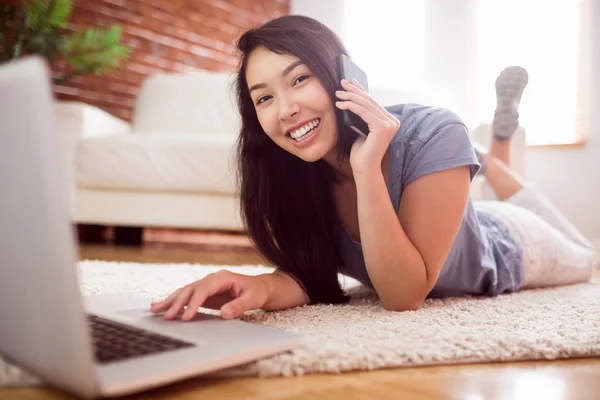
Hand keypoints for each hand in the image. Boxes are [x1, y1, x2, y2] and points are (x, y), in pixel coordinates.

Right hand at [150, 270, 271, 320]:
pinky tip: (161, 306)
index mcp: (222, 277)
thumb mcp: (253, 299)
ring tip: (155, 309)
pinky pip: (187, 297)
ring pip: (185, 292)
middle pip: (190, 289)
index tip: (186, 317)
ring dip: (170, 301)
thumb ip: (239, 305)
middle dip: (177, 303)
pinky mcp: (204, 293)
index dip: (194, 303)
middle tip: (167, 317)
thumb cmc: (257, 292)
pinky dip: (174, 302)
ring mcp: (206, 285)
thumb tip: (224, 313)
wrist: (260, 288)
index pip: (203, 290)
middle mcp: (211, 279)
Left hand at [335, 79, 400, 174]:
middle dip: (354, 90)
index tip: (350, 82)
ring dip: (350, 97)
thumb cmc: (361, 152)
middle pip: (370, 101)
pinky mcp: (383, 127)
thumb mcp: (361, 129)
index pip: (373, 102)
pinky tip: (340, 104)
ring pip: (366, 104)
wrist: (364, 169)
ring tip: (337, 94)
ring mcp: (389, 124)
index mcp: (390, 121)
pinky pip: (364, 112)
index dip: (361, 90)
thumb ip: (362, 116)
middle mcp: (393, 121)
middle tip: (341, 83)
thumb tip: (353, 99)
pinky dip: (351, 106)